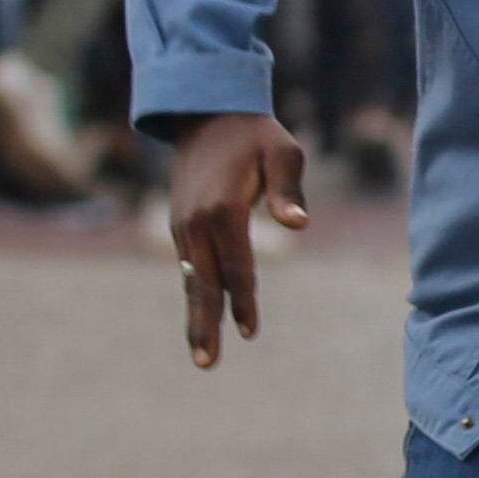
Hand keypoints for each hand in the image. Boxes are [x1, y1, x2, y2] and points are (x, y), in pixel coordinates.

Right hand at [168, 113, 309, 368]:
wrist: (207, 113)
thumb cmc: (256, 134)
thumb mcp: (283, 152)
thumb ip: (288, 189)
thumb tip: (298, 224)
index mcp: (224, 210)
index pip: (237, 267)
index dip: (244, 301)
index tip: (249, 331)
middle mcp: (198, 222)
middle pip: (204, 284)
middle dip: (206, 325)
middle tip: (207, 364)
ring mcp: (184, 224)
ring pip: (191, 280)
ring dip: (195, 317)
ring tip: (201, 355)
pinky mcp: (179, 223)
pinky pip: (188, 266)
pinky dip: (193, 293)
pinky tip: (200, 317)